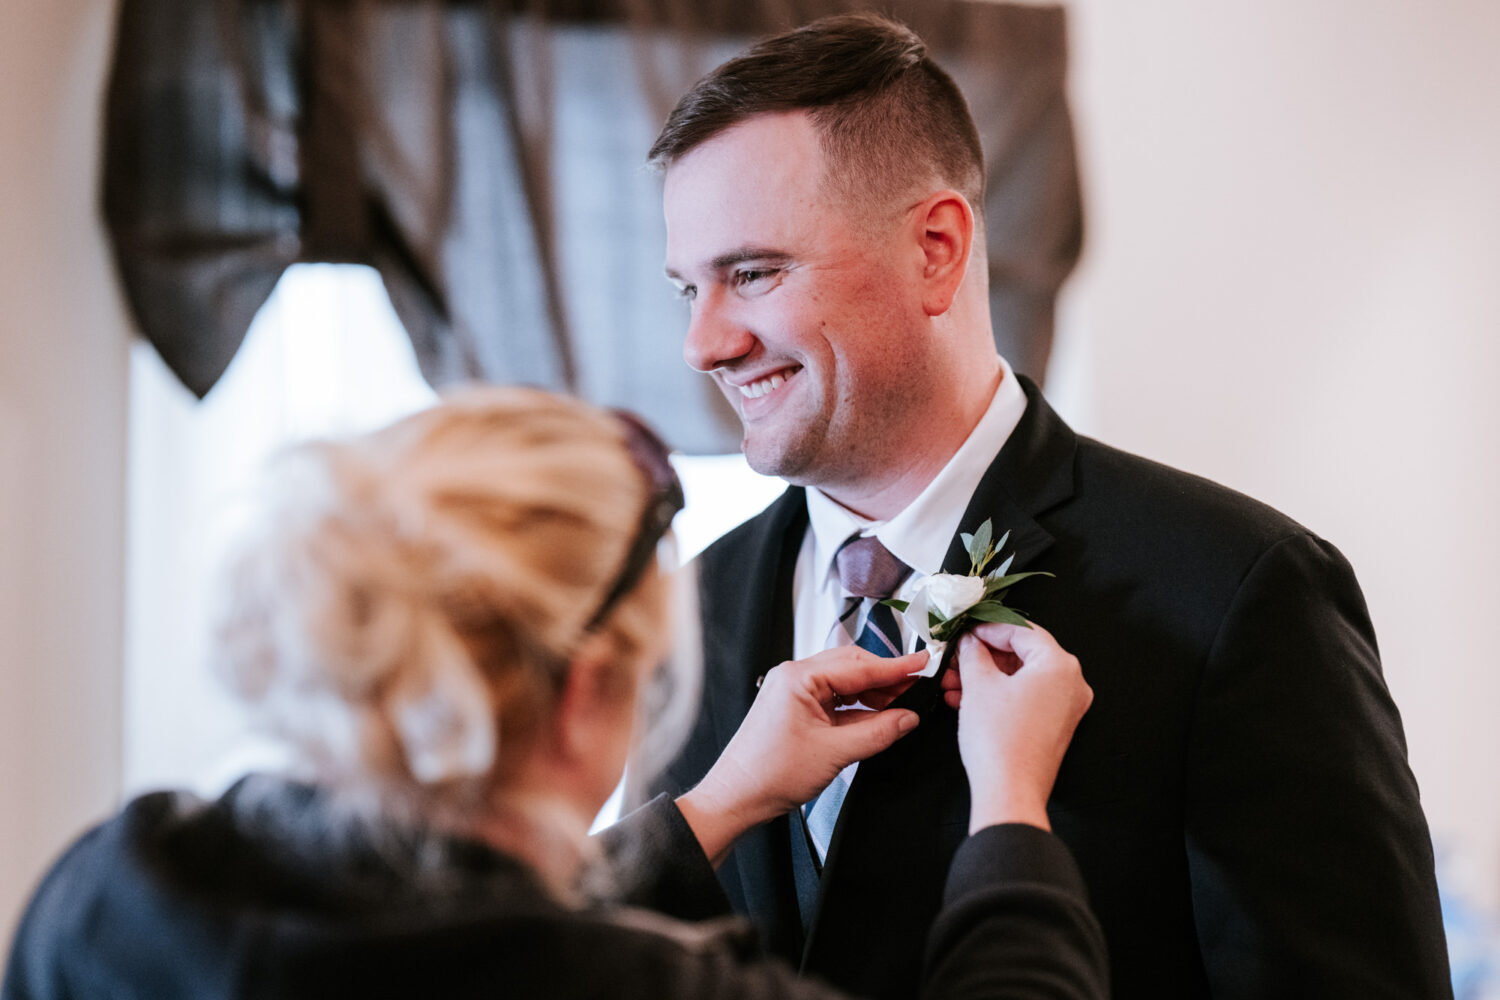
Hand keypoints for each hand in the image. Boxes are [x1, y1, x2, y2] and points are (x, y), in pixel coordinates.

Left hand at [677, 647, 926, 865]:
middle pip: (852, 668)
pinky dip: (858, 709)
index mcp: (798, 677)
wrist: (737, 797)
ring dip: (874, 695)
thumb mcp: (834, 753)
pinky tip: (879, 718)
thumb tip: (907, 718)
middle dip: (886, 678)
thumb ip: (877, 732)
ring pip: (845, 684)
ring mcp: (795, 693)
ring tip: (903, 705)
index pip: (858, 665)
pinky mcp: (797, 710)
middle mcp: (794, 678)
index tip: (922, 664)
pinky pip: (835, 701)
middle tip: (918, 686)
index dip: (895, 667)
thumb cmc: (767, 774)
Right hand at [955, 622, 1091, 833]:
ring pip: (1020, 678)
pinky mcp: (1054, 726)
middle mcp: (1071, 683)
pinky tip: (965, 699)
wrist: (1009, 791)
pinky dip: (998, 695)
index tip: (967, 630)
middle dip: (984, 656)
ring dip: (986, 677)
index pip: (1021, 631)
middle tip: (957, 655)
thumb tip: (972, 643)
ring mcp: (1065, 707)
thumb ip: (975, 654)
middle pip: (1023, 654)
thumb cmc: (1000, 740)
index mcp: (1059, 665)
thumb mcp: (979, 685)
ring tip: (953, 681)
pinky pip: (1025, 698)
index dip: (988, 628)